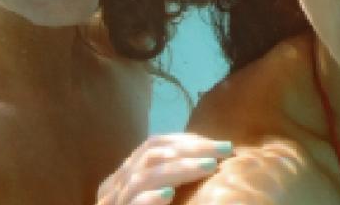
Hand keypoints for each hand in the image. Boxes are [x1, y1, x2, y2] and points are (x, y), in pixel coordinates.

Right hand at [96, 133, 233, 204]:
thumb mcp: (167, 201)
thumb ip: (175, 181)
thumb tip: (216, 157)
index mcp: (125, 179)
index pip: (153, 146)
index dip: (185, 141)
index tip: (218, 144)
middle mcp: (114, 190)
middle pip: (151, 155)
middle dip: (191, 149)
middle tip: (225, 149)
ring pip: (142, 178)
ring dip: (179, 169)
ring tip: (210, 166)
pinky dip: (149, 199)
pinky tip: (169, 196)